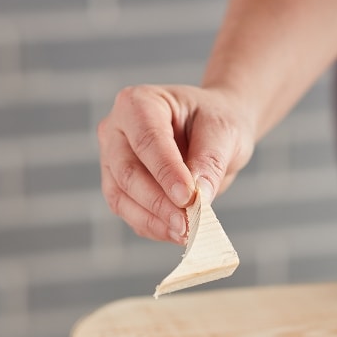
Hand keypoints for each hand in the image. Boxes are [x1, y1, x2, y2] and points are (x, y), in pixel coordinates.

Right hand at [98, 84, 255, 243]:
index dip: (166, 172)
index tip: (188, 198)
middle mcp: (116, 130)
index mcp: (138, 103)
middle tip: (189, 223)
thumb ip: (210, 161)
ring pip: (121, 198)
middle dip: (159, 203)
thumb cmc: (216, 123)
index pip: (147, 141)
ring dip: (154, 220)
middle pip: (127, 172)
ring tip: (186, 232)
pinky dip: (153, 227)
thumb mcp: (224, 132)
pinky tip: (178, 233)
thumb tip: (197, 197)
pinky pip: (129, 214)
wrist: (214, 133)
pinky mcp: (119, 188)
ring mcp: (112, 161)